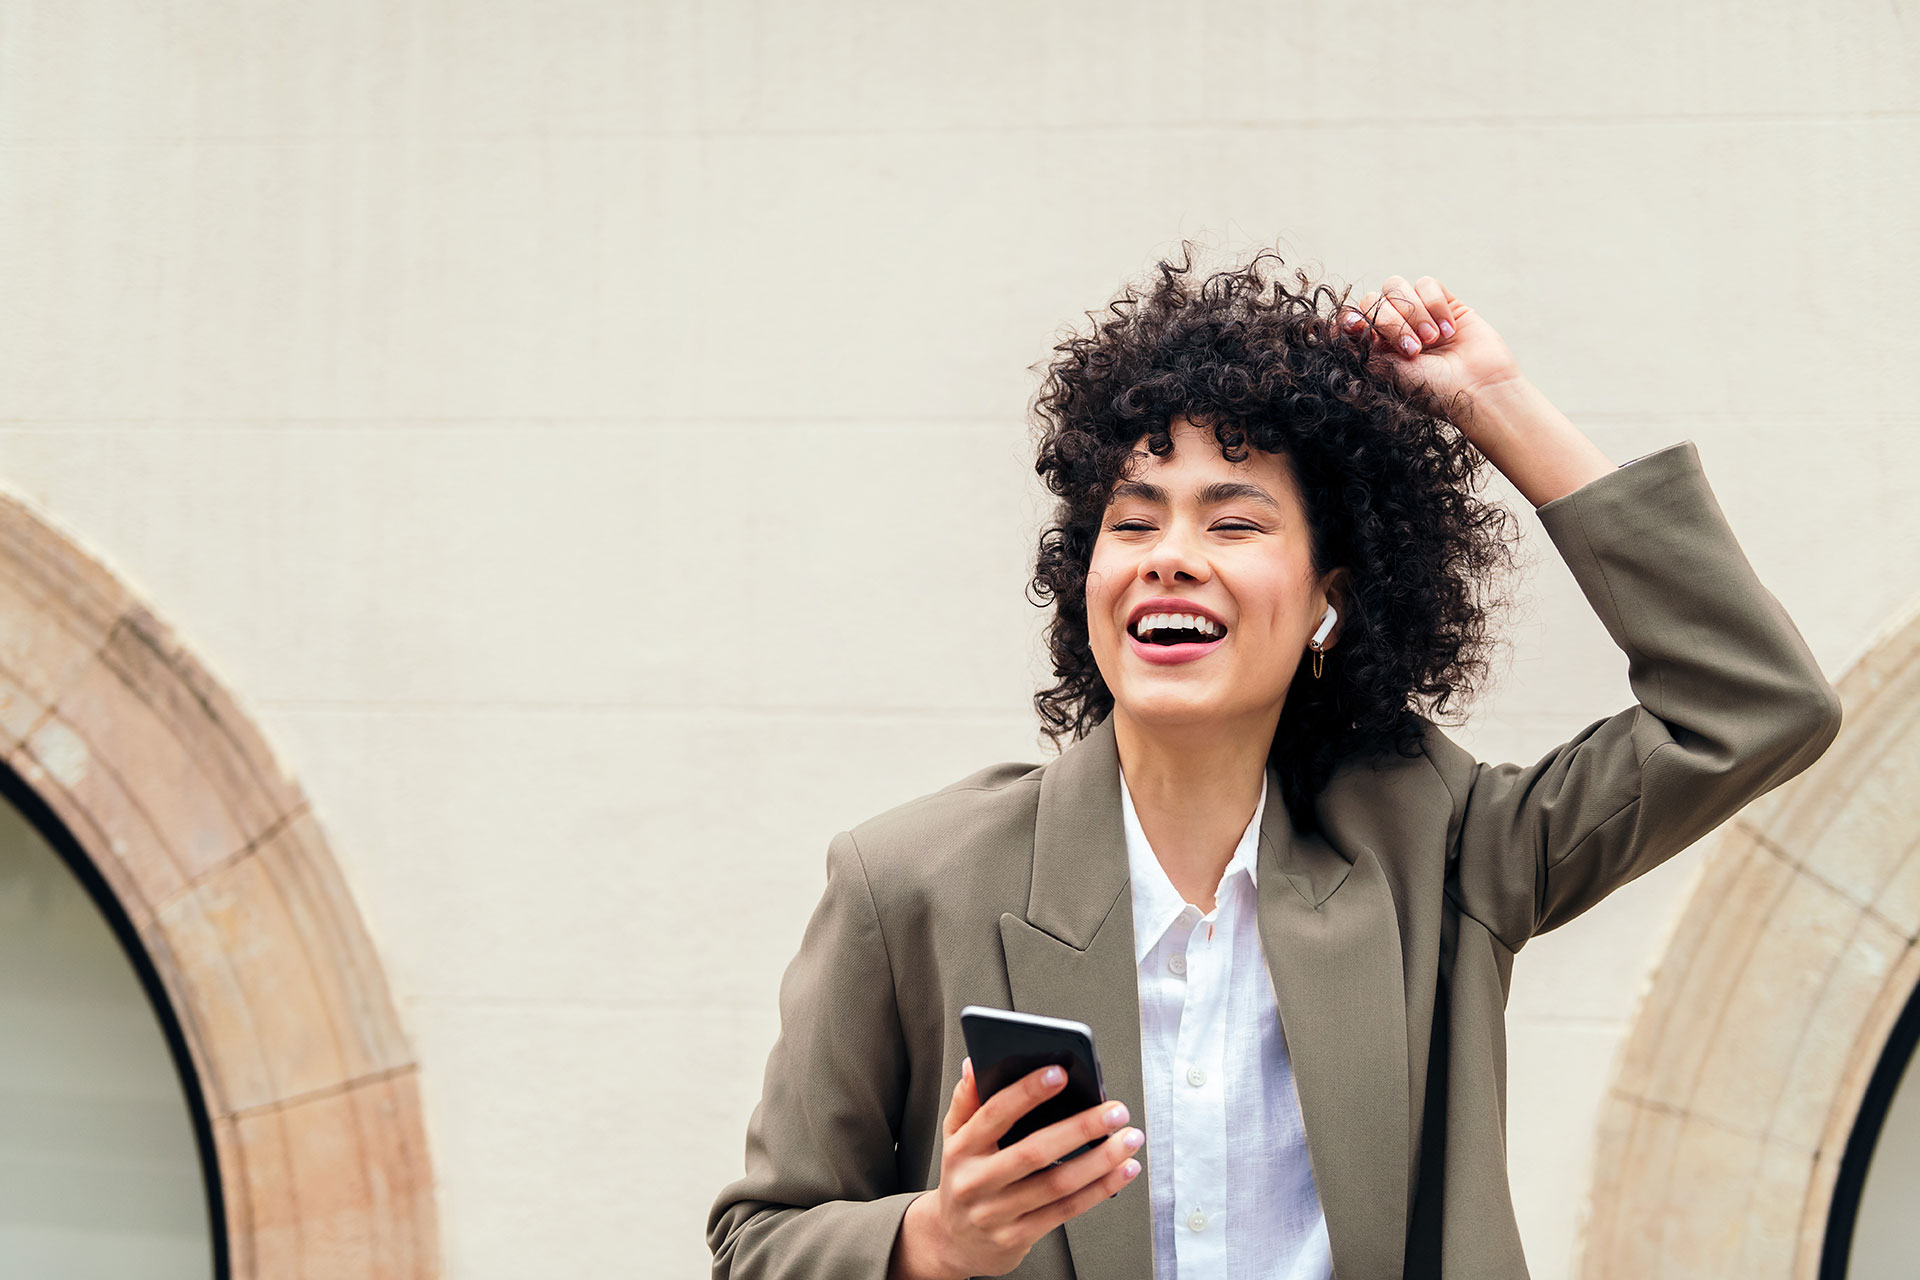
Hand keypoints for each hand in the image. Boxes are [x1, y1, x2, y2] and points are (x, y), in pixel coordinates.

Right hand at [887, 1058, 1144, 1279]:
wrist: (954, 1242)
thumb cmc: (963, 1179)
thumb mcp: (954, 1137)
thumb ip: (967, 1100)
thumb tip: (976, 1064)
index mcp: (962, 1149)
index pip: (995, 1114)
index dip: (1027, 1093)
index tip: (1060, 1073)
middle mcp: (976, 1181)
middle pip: (1033, 1152)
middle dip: (1080, 1128)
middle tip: (1114, 1111)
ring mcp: (997, 1213)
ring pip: (1057, 1185)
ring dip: (1100, 1161)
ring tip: (1128, 1139)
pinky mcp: (1019, 1237)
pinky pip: (1066, 1211)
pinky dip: (1099, 1189)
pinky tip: (1122, 1171)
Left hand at [1338, 274, 1522, 427]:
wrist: (1478, 389)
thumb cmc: (1433, 390)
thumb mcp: (1390, 372)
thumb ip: (1362, 349)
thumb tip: (1332, 331)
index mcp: (1376, 346)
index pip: (1354, 317)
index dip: (1353, 318)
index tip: (1356, 328)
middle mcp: (1395, 328)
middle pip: (1373, 299)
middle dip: (1390, 322)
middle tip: (1413, 350)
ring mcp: (1419, 313)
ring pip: (1397, 287)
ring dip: (1413, 313)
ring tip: (1432, 341)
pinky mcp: (1444, 302)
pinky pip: (1427, 284)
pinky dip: (1434, 305)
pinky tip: (1448, 330)